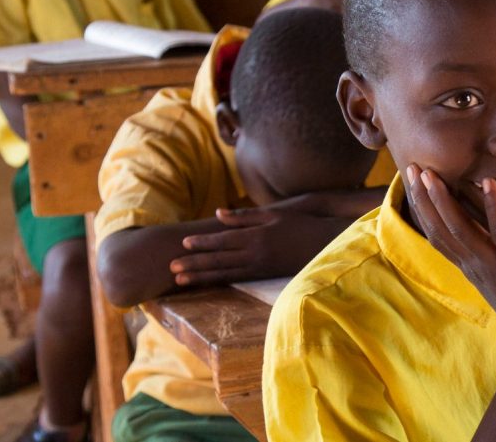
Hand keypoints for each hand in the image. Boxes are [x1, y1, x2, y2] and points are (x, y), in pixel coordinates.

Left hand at [170, 205, 349, 285]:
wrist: (324, 244)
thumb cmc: (299, 225)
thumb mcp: (273, 214)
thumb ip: (244, 216)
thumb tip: (217, 214)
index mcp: (256, 237)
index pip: (223, 240)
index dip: (202, 242)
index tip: (183, 244)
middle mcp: (255, 254)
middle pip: (219, 259)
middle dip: (194, 263)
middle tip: (171, 267)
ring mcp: (259, 268)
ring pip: (224, 273)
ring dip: (201, 276)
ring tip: (180, 280)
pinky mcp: (263, 276)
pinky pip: (236, 279)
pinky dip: (218, 280)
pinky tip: (205, 282)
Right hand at [406, 165, 495, 346]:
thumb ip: (487, 258)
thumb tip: (485, 236)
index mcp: (469, 268)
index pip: (437, 235)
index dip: (422, 209)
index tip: (413, 184)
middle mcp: (475, 265)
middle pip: (440, 229)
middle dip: (423, 199)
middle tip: (411, 169)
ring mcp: (494, 264)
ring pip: (460, 229)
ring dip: (444, 200)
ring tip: (431, 174)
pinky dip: (493, 205)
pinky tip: (489, 182)